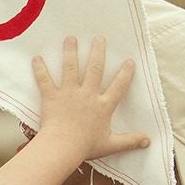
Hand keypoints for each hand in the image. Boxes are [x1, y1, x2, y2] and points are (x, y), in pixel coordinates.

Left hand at [31, 36, 147, 166]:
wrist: (63, 147)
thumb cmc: (86, 147)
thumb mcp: (111, 145)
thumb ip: (129, 141)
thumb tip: (148, 141)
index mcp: (103, 106)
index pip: (118, 86)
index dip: (125, 73)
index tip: (129, 60)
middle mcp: (87, 94)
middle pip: (95, 69)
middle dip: (97, 52)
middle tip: (99, 38)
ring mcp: (69, 93)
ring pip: (70, 68)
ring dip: (70, 52)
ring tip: (71, 38)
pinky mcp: (52, 96)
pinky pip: (45, 80)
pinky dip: (40, 69)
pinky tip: (37, 57)